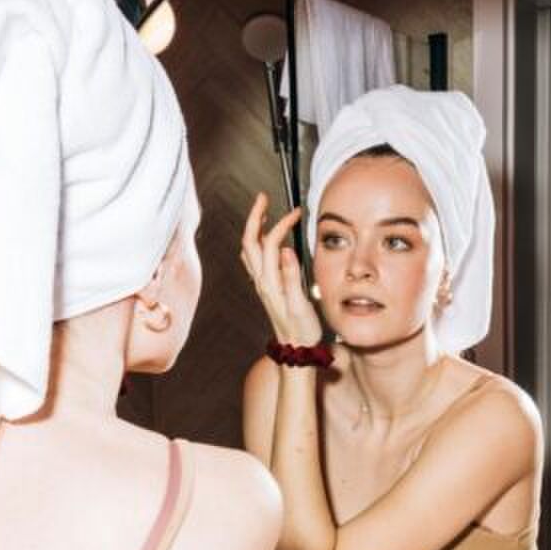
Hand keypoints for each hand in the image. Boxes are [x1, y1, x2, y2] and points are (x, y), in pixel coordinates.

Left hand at [240, 192, 323, 347]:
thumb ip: (291, 277)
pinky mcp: (266, 289)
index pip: (270, 243)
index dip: (282, 224)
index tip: (297, 213)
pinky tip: (265, 242)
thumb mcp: (300, 304)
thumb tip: (284, 250)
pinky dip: (256, 244)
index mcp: (270, 281)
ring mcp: (261, 285)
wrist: (295, 351)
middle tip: (264, 198)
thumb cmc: (301, 331)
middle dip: (255, 216)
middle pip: (250, 241)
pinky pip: (253, 261)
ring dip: (254, 228)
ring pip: (249, 250)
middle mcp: (261, 281)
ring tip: (264, 213)